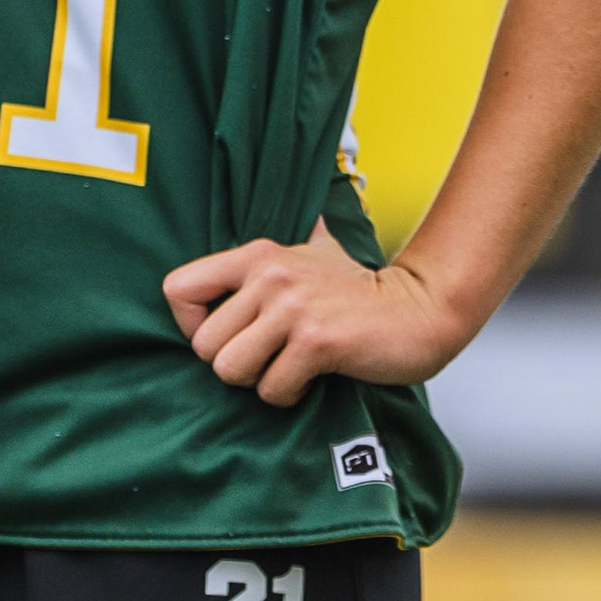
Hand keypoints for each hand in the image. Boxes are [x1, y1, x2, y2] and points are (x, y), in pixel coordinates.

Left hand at [164, 222, 477, 406]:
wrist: (423, 310)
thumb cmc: (365, 291)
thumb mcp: (323, 253)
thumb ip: (300, 237)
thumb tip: (307, 206)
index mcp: (260, 255)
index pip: (177, 288)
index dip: (192, 323)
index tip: (226, 333)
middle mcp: (272, 277)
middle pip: (204, 345)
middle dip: (233, 364)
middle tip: (271, 357)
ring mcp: (294, 308)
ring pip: (230, 370)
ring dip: (259, 381)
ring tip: (289, 367)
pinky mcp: (316, 341)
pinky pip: (270, 388)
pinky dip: (289, 394)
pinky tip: (312, 377)